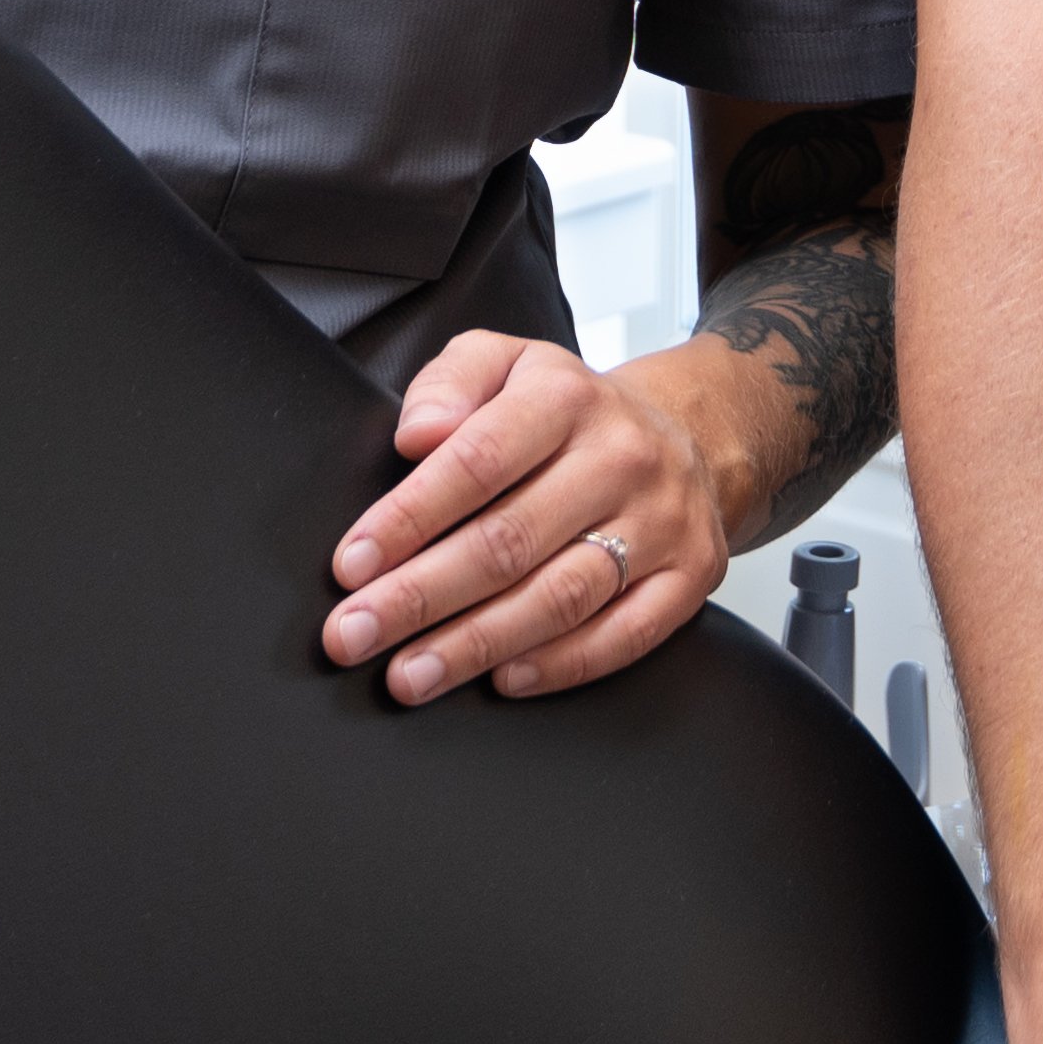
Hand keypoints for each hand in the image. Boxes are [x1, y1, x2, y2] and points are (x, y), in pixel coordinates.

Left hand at [319, 332, 736, 702]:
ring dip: (476, 644)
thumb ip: (449, 384)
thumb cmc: (569, 411)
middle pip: (510, 540)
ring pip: (561, 596)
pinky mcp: (690, 575)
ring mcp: (662, 521)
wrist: (689, 431)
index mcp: (566, 397)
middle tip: (354, 636)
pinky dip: (559, 665)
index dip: (409, 518)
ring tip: (409, 674)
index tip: (352, 565)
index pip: (479, 460)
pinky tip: (501, 680)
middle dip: (420, 597)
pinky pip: (624, 635)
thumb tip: (418, 435)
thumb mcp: (504, 363)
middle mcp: (621, 457)